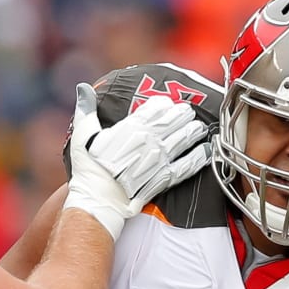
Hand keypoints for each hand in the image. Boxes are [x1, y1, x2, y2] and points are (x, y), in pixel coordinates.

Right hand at [64, 83, 209, 238]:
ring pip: (182, 140)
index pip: (154, 109)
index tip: (168, 102)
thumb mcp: (83, 134)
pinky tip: (206, 151)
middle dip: (183, 114)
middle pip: (172, 122)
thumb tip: (83, 88)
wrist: (99, 200)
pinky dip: (198, 157)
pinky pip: (186, 165)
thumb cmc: (89, 168)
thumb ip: (86, 109)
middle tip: (189, 111)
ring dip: (193, 131)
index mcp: (131, 128)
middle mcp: (149, 141)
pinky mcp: (164, 178)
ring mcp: (159, 160)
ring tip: (200, 127)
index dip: (164, 104)